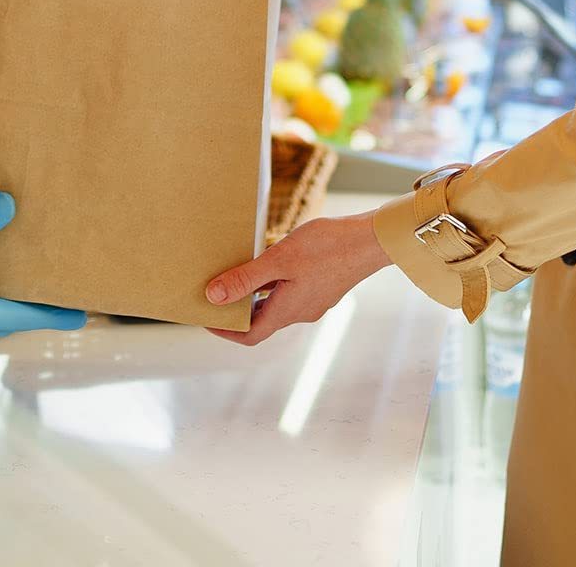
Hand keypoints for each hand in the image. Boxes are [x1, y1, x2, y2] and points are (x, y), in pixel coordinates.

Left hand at [204, 212, 391, 345]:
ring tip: (234, 274)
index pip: (250, 335)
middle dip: (236, 311)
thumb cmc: (326, 248)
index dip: (225, 330)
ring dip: (254, 295)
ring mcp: (312, 300)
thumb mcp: (278, 260)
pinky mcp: (320, 287)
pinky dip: (271, 283)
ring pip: (275, 305)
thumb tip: (213, 296)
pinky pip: (288, 292)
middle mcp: (300, 312)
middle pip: (261, 321)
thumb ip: (245, 278)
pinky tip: (268, 261)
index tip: (206, 317)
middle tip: (214, 293)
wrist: (369, 240)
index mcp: (288, 311)